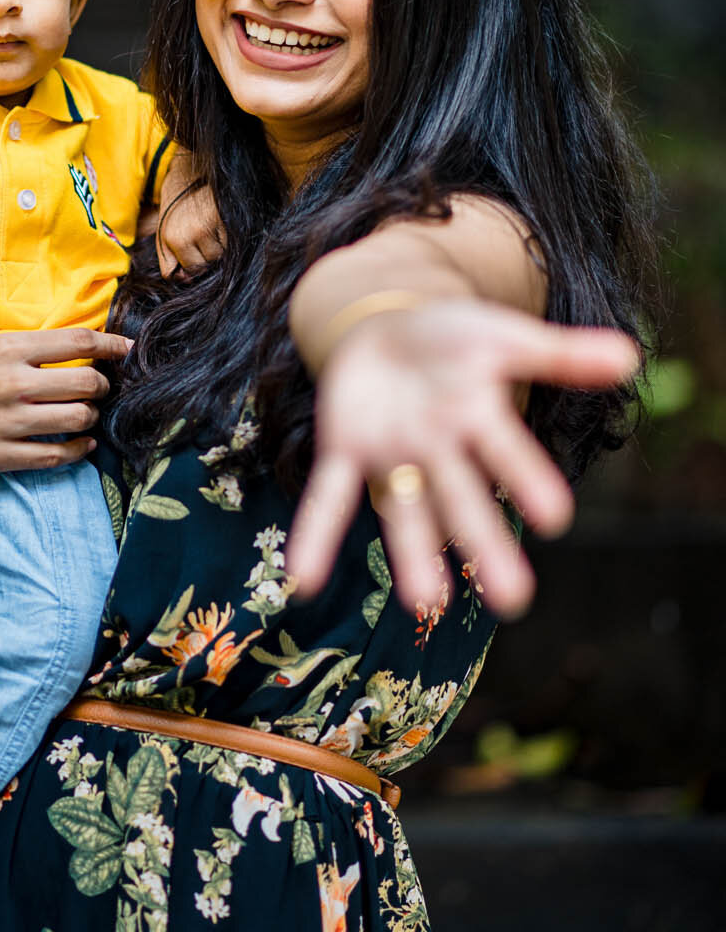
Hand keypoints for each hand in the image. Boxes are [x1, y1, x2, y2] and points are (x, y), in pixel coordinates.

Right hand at [0, 328, 132, 478]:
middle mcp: (10, 384)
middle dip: (102, 386)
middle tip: (98, 387)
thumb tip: (73, 347)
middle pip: (87, 382)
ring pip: (78, 418)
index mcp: (4, 350)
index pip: (76, 341)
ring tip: (84, 414)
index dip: (110, 344)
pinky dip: (78, 449)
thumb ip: (21, 349)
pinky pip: (57, 455)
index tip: (125, 348)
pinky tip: (80, 444)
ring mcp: (5, 422)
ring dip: (90, 417)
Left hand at [156, 179, 223, 278]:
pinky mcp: (223, 220)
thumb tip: (183, 280)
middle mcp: (187, 234)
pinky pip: (230, 244)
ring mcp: (206, 227)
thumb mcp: (165, 232)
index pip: (186, 271)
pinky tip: (219, 224)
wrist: (192, 177)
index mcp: (170, 238)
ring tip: (210, 228)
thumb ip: (169, 259)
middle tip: (201, 236)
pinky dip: (228, 238)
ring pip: (218, 257)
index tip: (191, 250)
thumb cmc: (179, 209)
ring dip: (217, 248)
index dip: (191, 265)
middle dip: (204, 257)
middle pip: (204, 266)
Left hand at [286, 300, 639, 618]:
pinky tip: (302, 580)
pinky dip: (315, 537)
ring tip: (424, 604)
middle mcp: (439, 451)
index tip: (555, 515)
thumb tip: (629, 356)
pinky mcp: (343, 453)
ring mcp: (391, 457)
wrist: (384, 327)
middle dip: (484, 545)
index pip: (507, 453)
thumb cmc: (453, 337)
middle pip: (463, 501)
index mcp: (480, 420)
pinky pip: (328, 499)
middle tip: (514, 600)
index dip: (527, 478)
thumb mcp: (501, 335)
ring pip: (404, 513)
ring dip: (412, 556)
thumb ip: (557, 353)